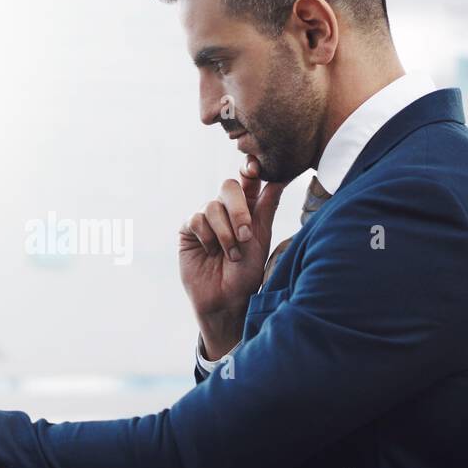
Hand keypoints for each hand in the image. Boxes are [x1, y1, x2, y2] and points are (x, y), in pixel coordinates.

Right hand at [179, 156, 285, 357]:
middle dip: (239, 209)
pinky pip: (196, 219)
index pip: (249, 180)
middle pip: (229, 186)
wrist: (226, 300)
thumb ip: (266, 208)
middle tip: (246, 234)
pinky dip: (207, 237)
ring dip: (225, 233)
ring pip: (213, 205)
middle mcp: (226, 210)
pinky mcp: (188, 229)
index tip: (255, 168)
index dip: (250, 169)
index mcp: (248, 208)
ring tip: (231, 255)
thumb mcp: (261, 239)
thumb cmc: (247, 274)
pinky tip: (210, 252)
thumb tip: (278, 179)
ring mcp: (206, 218)